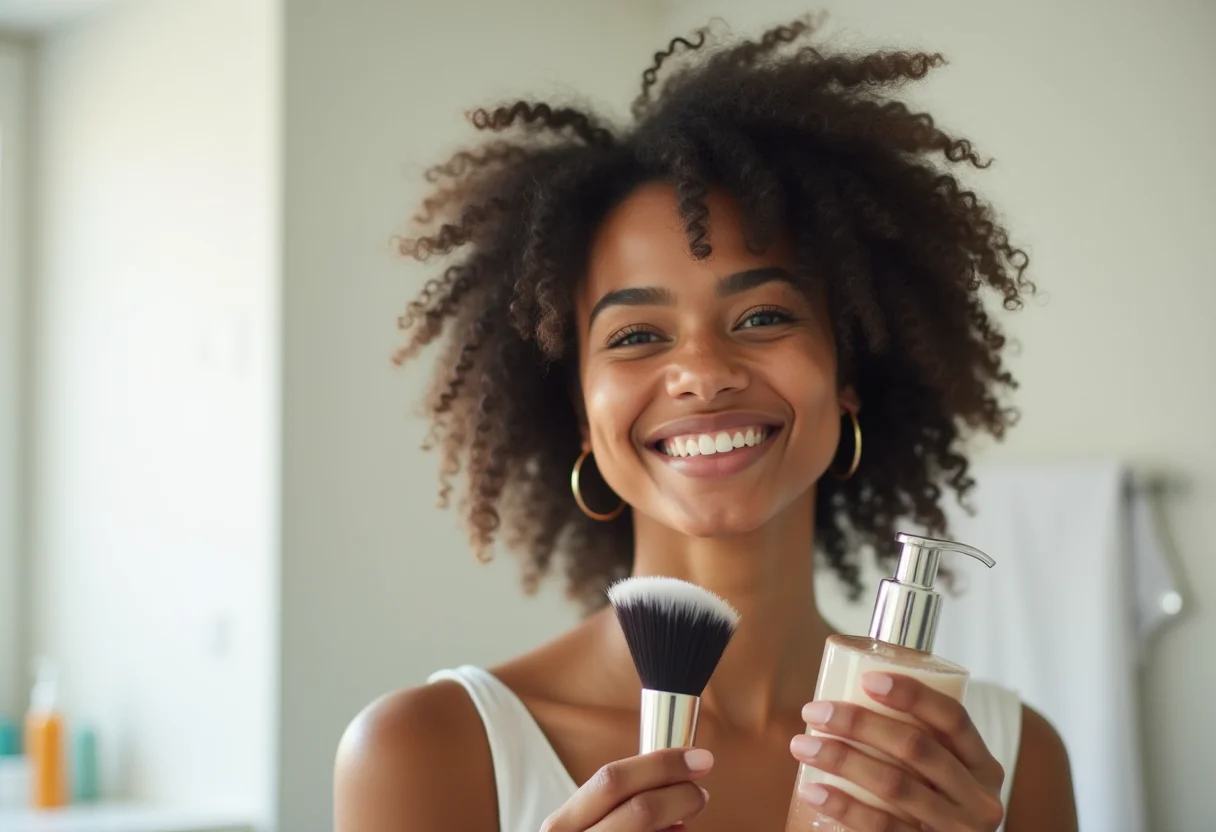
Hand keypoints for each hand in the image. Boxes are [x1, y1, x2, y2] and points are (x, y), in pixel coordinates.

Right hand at [540, 746, 712, 830]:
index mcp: (561, 827)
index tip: (697, 757)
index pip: (612, 780)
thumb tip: (671, 780)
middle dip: (681, 794)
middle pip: (640, 810)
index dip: (661, 764)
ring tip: (689, 815)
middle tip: (700, 792)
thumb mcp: (582, 829)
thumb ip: (613, 808)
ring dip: (681, 820)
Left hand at [789, 672, 1005, 831]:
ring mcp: (955, 831)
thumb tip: (844, 696)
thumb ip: (915, 744)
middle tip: (814, 711)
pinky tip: (813, 790)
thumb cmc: (934, 805)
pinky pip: (882, 826)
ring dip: (841, 760)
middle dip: (859, 723)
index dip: (913, 694)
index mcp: (983, 766)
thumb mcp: (945, 776)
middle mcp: (977, 799)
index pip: (953, 718)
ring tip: (802, 745)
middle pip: (917, 747)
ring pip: (895, 785)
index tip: (867, 679)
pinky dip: (843, 806)